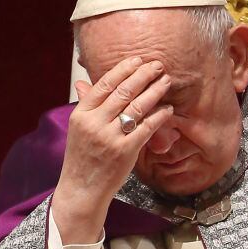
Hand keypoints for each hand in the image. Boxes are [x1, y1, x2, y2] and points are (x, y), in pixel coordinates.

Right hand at [52, 57, 173, 243]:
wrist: (82, 188)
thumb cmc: (83, 157)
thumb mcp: (79, 129)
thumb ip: (86, 105)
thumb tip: (83, 83)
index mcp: (81, 114)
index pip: (103, 84)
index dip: (122, 70)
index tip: (137, 59)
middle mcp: (94, 123)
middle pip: (123, 92)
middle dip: (143, 75)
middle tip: (158, 65)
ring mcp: (110, 137)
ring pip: (136, 107)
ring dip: (154, 91)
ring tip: (166, 81)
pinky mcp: (125, 151)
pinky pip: (146, 128)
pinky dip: (159, 116)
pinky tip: (168, 109)